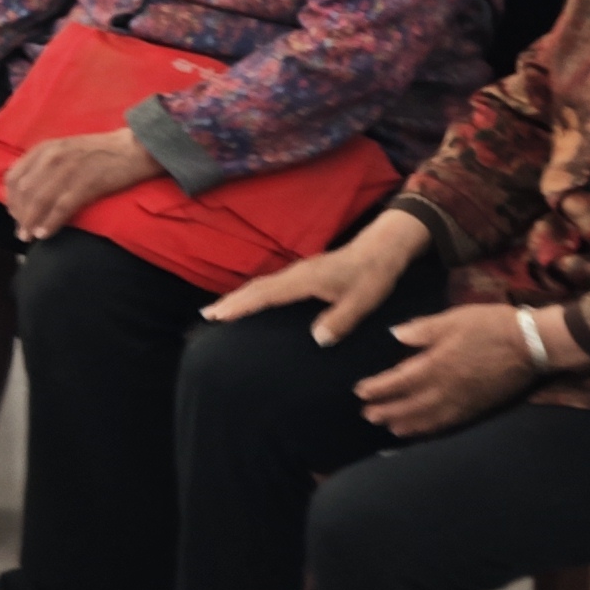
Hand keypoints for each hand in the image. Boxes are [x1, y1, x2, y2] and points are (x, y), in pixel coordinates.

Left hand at [0, 125, 159, 243]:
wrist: (133, 148)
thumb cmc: (99, 152)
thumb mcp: (64, 150)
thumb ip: (44, 165)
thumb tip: (26, 191)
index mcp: (44, 149)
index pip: (14, 176)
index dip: (10, 199)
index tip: (14, 215)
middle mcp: (52, 157)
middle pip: (24, 191)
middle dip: (19, 214)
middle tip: (21, 231)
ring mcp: (68, 170)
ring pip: (39, 200)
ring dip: (30, 222)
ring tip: (29, 237)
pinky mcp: (86, 183)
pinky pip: (61, 207)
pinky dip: (50, 222)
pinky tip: (44, 234)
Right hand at [208, 212, 430, 343]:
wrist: (382, 249)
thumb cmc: (373, 275)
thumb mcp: (363, 301)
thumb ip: (341, 320)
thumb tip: (317, 339)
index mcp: (305, 280)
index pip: (265, 294)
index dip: (241, 305)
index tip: (217, 316)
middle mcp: (296, 274)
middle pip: (256, 288)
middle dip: (230, 301)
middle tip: (207, 315)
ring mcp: (298, 273)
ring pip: (261, 285)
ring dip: (239, 297)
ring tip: (221, 310)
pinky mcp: (303, 274)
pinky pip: (270, 285)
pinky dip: (254, 294)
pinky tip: (253, 302)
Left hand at [356, 303, 543, 437]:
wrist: (533, 344)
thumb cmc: (491, 325)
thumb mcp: (453, 318)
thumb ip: (423, 329)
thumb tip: (395, 335)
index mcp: (437, 364)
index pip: (400, 381)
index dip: (378, 388)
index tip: (359, 391)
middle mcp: (447, 388)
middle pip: (410, 405)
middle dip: (387, 411)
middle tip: (366, 415)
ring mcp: (464, 401)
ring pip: (429, 418)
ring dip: (406, 424)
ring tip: (389, 428)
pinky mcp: (479, 407)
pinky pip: (451, 423)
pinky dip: (433, 429)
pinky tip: (424, 431)